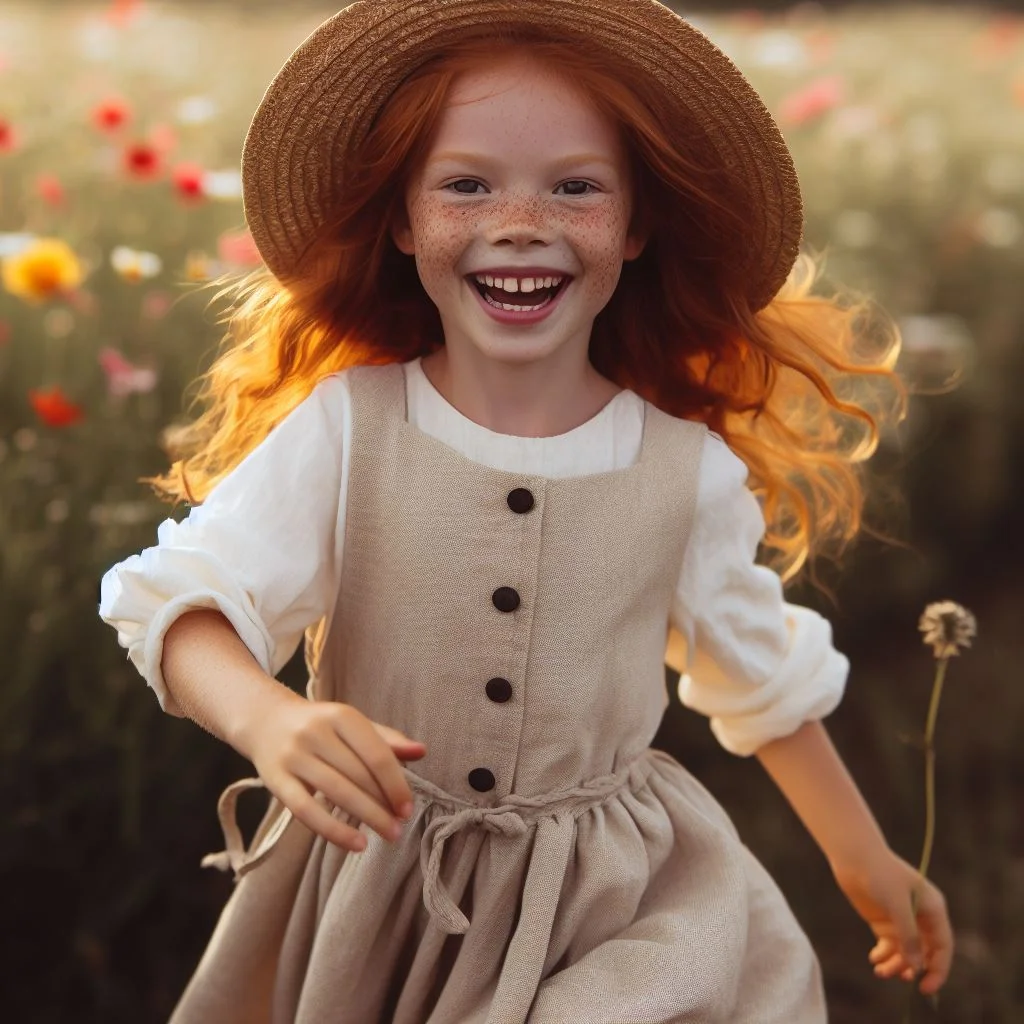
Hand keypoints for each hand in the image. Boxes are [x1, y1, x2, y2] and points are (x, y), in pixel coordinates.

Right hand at [237, 690, 426, 851]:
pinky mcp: (275, 780)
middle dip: (383, 804)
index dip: (395, 783)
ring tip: (388, 834)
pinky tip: (356, 844)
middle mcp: (315, 732)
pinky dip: (333, 830)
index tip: (408, 808)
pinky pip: (306, 810)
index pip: (376, 753)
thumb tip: (422, 751)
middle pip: (358, 774)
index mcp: (340, 715)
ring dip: (366, 817)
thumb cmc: (320, 726)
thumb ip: (386, 740)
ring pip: (336, 791)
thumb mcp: (352, 725)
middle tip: (400, 826)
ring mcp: (294, 756)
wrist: (265, 720)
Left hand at [831, 847, 952, 995]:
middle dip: (914, 968)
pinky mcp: (883, 920)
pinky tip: (874, 958)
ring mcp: (901, 919)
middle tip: (901, 978)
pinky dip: (883, 955)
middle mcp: (920, 917)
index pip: (942, 946)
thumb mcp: (897, 903)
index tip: (926, 988)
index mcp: (933, 909)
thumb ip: (908, 935)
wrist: (853, 855)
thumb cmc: (879, 873)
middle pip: (925, 952)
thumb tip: (917, 966)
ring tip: (880, 971)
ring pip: (905, 952)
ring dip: (896, 964)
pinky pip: (889, 945)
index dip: (938, 969)